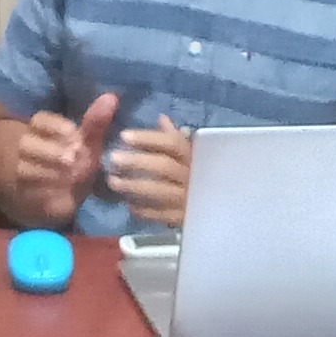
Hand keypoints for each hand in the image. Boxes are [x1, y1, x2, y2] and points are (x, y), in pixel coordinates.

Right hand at [4, 93, 119, 226]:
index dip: (55, 126)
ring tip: (71, 177)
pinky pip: (28, 193)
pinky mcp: (22, 195)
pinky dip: (45, 194)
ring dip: (49, 173)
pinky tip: (62, 194)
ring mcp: (21, 171)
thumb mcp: (87, 143)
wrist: (61, 196)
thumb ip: (95, 123)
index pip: (40, 121)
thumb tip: (111, 98)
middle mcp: (26, 148)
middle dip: (51, 151)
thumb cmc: (76, 162)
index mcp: (40, 129)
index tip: (73, 133)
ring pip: (25, 168)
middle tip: (72, 158)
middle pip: (27, 144)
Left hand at [103, 116, 192, 232]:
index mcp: (192, 156)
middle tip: (113, 159)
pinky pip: (161, 214)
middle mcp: (192, 175)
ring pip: (160, 191)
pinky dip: (143, 210)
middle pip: (164, 166)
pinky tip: (128, 205)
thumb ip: (174, 138)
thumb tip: (162, 118)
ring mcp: (189, 198)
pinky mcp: (185, 218)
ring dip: (134, 186)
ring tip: (113, 182)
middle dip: (137, 162)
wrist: (222, 209)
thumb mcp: (189, 155)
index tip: (124, 136)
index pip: (172, 143)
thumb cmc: (198, 176)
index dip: (148, 138)